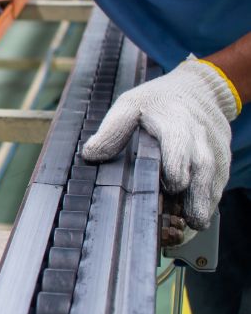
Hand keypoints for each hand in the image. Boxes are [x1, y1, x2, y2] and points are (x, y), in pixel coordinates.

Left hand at [82, 57, 238, 229]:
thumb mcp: (129, 105)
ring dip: (206, 201)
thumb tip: (90, 155)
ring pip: (215, 177)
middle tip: (190, 219)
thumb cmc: (157, 101)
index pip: (178, 144)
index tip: (173, 186)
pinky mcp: (222, 158)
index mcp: (173, 122)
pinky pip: (221, 180)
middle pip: (203, 166)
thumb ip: (112, 131)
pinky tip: (199, 216)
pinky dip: (212, 199)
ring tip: (195, 224)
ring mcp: (214, 148)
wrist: (199, 89)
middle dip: (198, 193)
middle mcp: (198, 137)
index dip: (177, 165)